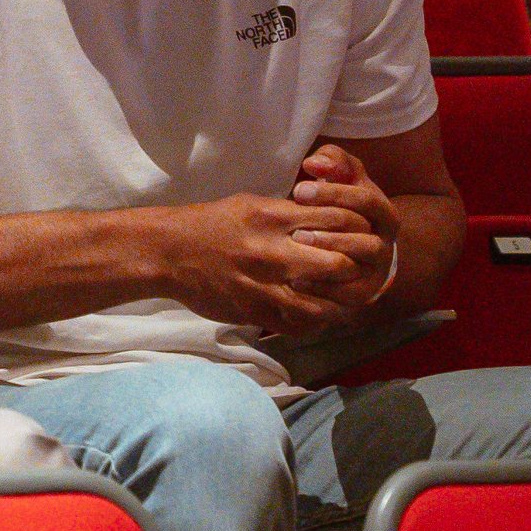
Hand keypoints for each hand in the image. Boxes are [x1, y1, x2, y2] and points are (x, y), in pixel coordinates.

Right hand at [150, 187, 383, 337]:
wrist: (169, 251)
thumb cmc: (211, 222)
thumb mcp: (251, 204)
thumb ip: (288, 212)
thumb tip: (325, 217)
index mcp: (274, 217)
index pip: (336, 219)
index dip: (357, 229)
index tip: (362, 236)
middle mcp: (273, 251)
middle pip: (338, 264)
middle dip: (354, 270)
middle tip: (358, 273)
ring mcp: (263, 285)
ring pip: (321, 305)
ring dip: (336, 305)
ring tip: (343, 301)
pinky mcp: (251, 310)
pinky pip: (294, 326)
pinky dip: (310, 324)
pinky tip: (315, 317)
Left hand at [286, 143, 400, 306]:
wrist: (353, 249)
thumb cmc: (342, 206)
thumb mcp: (343, 178)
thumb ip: (333, 162)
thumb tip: (314, 163)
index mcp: (384, 214)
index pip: (366, 201)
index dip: (333, 194)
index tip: (298, 190)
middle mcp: (384, 244)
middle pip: (363, 238)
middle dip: (328, 230)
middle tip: (296, 227)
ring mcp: (373, 272)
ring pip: (355, 266)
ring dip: (325, 256)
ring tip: (296, 246)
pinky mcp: (359, 294)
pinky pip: (343, 295)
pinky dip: (319, 288)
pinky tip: (293, 278)